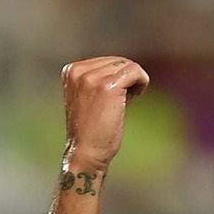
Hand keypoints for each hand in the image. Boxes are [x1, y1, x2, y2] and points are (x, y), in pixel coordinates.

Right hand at [61, 56, 149, 173]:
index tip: (118, 95)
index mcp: (71, 71)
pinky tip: (137, 96)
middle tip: (126, 100)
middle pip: (118, 61)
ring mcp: (92, 78)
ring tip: (128, 100)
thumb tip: (128, 68)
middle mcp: (79, 71)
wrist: (85, 152)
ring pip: (128, 65)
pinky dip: (142, 82)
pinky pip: (135, 72)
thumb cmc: (90, 130)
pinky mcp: (108, 86)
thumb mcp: (88, 97)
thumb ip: (99, 80)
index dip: (118, 77)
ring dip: (135, 81)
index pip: (106, 60)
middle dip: (127, 79)